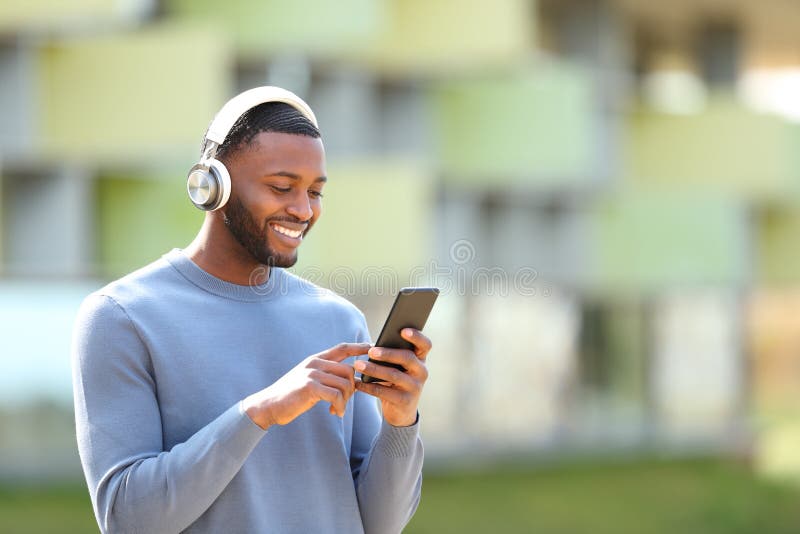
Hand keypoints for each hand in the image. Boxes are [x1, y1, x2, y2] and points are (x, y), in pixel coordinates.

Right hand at [242, 342, 370, 428]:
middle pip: (349, 370)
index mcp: (315, 359)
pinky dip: (339, 406)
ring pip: (345, 384)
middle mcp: (315, 363)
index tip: (372, 347)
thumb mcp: (310, 381)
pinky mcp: (310, 386)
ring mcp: (312, 373)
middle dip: (352, 388)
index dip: (358, 347)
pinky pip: (336, 395)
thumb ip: (326, 377)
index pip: (341, 348)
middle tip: (344, 402)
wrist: (269, 405)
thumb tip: (349, 380)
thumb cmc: (291, 396)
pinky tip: (333, 412)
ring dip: (345, 401)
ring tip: (337, 410)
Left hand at [354, 328, 430, 426]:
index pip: (425, 344)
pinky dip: (369, 387)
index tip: (402, 330)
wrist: (401, 410)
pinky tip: (357, 382)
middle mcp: (422, 372)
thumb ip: (392, 355)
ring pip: (394, 375)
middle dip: (388, 353)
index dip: (416, 336)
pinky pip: (385, 392)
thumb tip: (373, 346)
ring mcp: (415, 387)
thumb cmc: (396, 381)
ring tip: (358, 365)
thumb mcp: (398, 367)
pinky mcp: (405, 401)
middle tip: (371, 351)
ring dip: (374, 369)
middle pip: (407, 358)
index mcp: (420, 359)